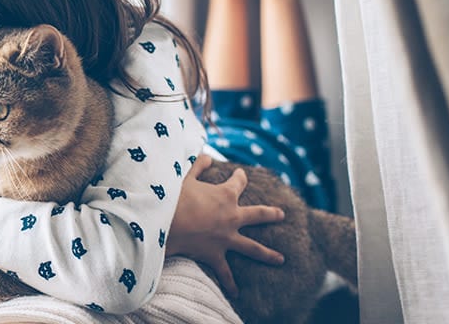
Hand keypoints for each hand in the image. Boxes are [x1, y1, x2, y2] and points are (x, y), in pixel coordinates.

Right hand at [166, 153, 285, 296]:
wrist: (167, 223)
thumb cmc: (175, 198)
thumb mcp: (186, 177)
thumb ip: (198, 166)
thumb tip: (207, 156)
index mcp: (225, 195)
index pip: (238, 182)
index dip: (240, 177)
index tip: (241, 173)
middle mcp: (232, 217)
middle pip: (258, 214)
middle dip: (270, 214)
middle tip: (281, 214)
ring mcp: (227, 238)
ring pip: (252, 248)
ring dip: (267, 254)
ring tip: (281, 259)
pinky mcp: (216, 255)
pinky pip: (225, 272)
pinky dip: (230, 283)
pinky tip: (237, 292)